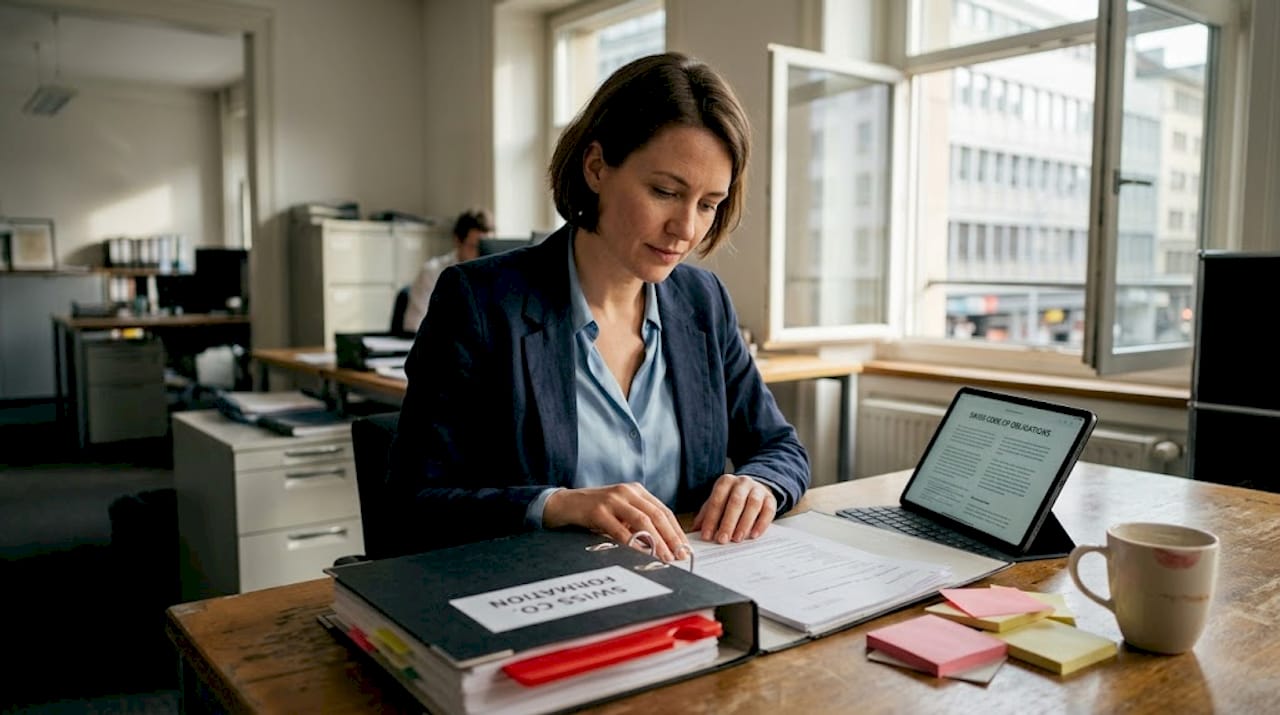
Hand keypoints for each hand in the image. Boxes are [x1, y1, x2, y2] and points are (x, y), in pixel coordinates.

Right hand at [542, 483, 688, 560]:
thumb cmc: (593, 511)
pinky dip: (632, 543)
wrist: (563, 504)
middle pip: (657, 515)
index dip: (676, 530)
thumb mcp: (619, 511)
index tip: (685, 547)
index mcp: (636, 490)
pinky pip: (620, 530)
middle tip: (680, 555)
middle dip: (671, 537)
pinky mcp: (598, 510)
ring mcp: (612, 499)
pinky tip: (640, 554)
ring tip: (664, 557)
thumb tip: (663, 545)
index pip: (663, 510)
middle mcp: (627, 491)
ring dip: (657, 541)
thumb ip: (638, 522)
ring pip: (642, 521)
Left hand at [692, 474, 776, 543]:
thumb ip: (706, 514)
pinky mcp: (770, 498)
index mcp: (726, 482)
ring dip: (744, 523)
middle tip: (722, 539)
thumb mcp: (718, 502)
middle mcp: (742, 482)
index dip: (711, 519)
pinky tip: (754, 535)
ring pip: (752, 505)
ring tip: (737, 539)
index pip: (717, 500)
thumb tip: (695, 530)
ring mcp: (758, 489)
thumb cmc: (732, 498)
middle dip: (728, 522)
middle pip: (735, 501)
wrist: (755, 488)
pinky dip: (761, 524)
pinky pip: (768, 510)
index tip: (706, 535)